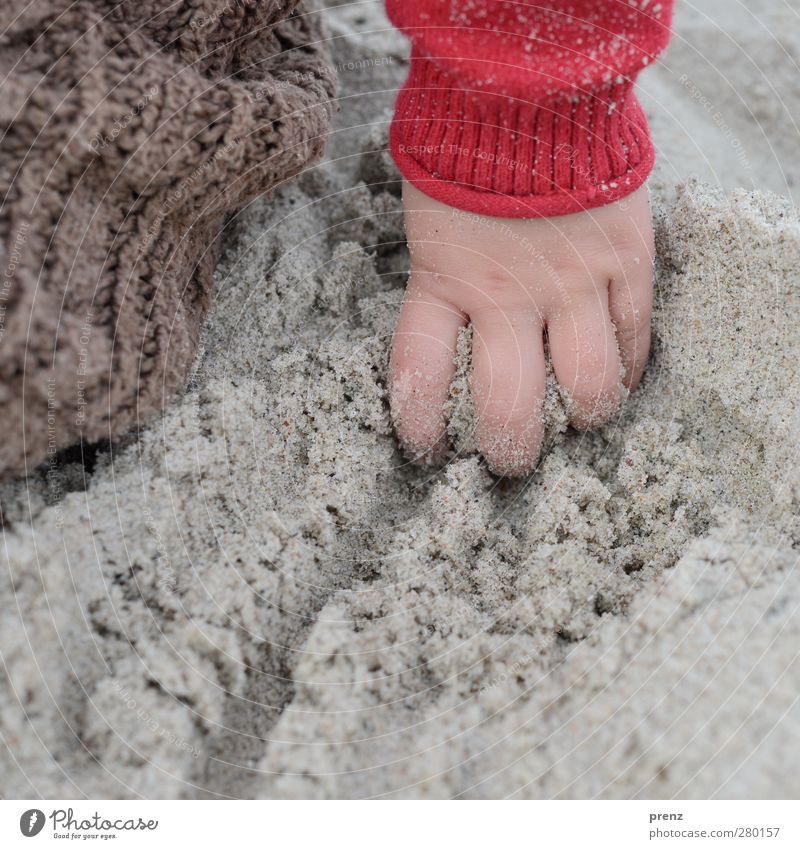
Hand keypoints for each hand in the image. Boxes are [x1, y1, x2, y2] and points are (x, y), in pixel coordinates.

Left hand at [389, 181, 653, 475]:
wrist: (528, 85)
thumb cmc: (465, 152)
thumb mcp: (428, 223)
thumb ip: (438, 283)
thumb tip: (450, 337)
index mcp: (442, 280)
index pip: (420, 377)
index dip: (419, 425)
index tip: (426, 450)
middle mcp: (505, 294)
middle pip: (508, 406)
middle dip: (508, 449)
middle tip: (510, 460)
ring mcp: (570, 281)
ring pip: (585, 384)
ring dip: (581, 417)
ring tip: (577, 423)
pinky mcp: (624, 260)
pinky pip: (635, 336)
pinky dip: (630, 368)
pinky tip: (621, 378)